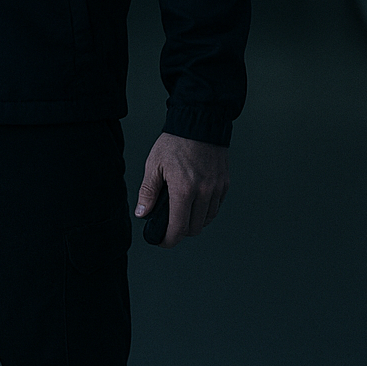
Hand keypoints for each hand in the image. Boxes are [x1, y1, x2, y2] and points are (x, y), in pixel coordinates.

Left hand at [136, 132, 228, 247]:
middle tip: (168, 224)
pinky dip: (205, 211)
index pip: (178, 228)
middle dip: (180, 231)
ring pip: (207, 220)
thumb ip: (148, 192)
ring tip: (181, 212)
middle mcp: (203, 193)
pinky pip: (215, 208)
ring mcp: (216, 189)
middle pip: (194, 228)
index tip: (161, 241)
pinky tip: (194, 202)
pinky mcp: (224, 185)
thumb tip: (142, 214)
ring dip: (194, 222)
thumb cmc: (174, 143)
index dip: (168, 240)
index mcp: (184, 190)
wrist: (199, 123)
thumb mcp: (154, 165)